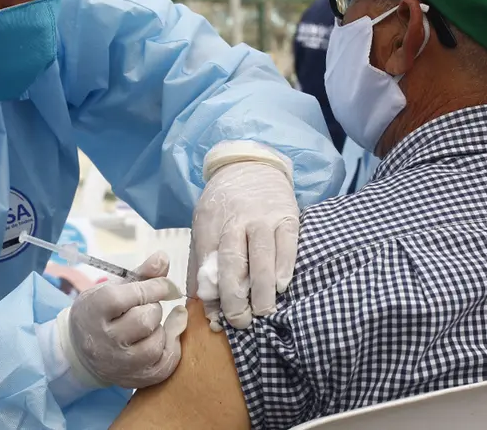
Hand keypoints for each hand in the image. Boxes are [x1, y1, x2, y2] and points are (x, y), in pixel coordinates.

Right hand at [59, 252, 187, 388]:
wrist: (79, 351)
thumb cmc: (100, 313)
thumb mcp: (112, 289)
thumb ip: (141, 274)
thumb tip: (164, 256)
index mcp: (95, 309)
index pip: (134, 295)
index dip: (156, 287)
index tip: (166, 286)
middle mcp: (105, 340)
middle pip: (146, 319)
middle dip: (154, 309)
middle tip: (148, 308)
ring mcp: (119, 363)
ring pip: (156, 344)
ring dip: (161, 330)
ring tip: (152, 325)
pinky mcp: (133, 380)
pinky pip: (164, 365)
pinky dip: (170, 349)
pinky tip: (166, 337)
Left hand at [189, 142, 299, 329]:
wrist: (251, 164)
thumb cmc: (224, 204)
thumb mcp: (202, 225)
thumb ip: (199, 262)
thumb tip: (199, 303)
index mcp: (210, 223)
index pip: (208, 264)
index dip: (212, 295)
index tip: (216, 318)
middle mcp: (236, 220)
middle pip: (233, 262)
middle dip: (235, 297)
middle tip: (240, 321)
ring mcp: (263, 217)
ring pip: (262, 257)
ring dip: (262, 289)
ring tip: (263, 311)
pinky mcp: (288, 216)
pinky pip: (287, 245)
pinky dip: (284, 267)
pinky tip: (281, 286)